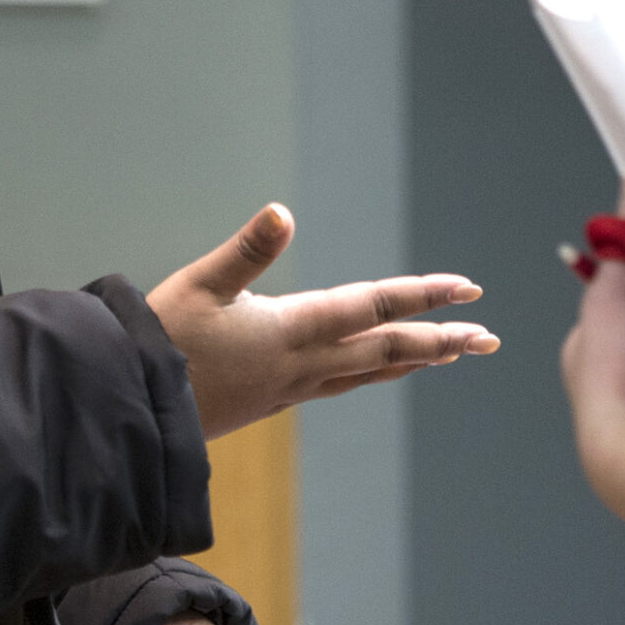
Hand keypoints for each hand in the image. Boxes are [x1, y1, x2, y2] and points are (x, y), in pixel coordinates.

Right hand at [148, 202, 498, 438]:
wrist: (135, 413)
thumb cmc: (161, 341)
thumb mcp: (200, 284)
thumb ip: (246, 249)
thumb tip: (281, 211)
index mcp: (293, 329)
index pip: (373, 307)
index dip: (422, 295)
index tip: (468, 289)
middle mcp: (304, 363)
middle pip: (387, 348)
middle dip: (441, 338)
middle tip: (489, 337)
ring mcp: (293, 386)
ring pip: (370, 372)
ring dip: (415, 358)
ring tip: (451, 353)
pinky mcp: (277, 399)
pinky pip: (345, 384)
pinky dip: (376, 373)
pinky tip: (380, 369)